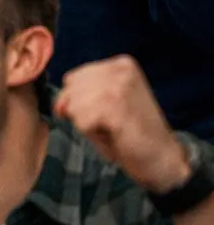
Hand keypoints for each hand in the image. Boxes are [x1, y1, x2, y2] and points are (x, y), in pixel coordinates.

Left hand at [55, 56, 191, 193]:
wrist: (164, 160)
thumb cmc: (133, 132)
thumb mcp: (109, 101)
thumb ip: (84, 92)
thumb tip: (60, 104)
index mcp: (120, 64)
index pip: (73, 78)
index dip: (80, 101)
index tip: (106, 114)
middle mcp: (119, 69)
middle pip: (70, 91)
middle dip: (83, 113)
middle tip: (111, 124)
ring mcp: (118, 86)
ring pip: (73, 106)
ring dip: (88, 125)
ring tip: (113, 130)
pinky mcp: (114, 106)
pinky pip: (81, 122)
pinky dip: (92, 135)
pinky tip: (115, 137)